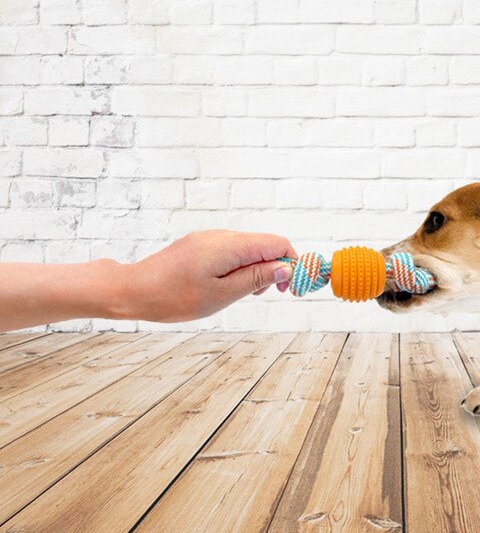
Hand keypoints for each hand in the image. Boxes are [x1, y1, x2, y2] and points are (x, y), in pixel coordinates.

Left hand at [124, 230, 296, 322]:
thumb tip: (286, 268)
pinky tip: (227, 286)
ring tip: (243, 294)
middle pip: (265, 244)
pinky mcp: (200, 245)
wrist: (133, 290)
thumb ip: (257, 278)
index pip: (278, 243)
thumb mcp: (223, 293)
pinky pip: (231, 251)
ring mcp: (210, 239)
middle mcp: (223, 235)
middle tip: (266, 295)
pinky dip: (240, 267)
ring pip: (248, 249)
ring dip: (256, 269)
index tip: (291, 289)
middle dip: (274, 268)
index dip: (292, 264)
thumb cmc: (175, 297)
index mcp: (231, 245)